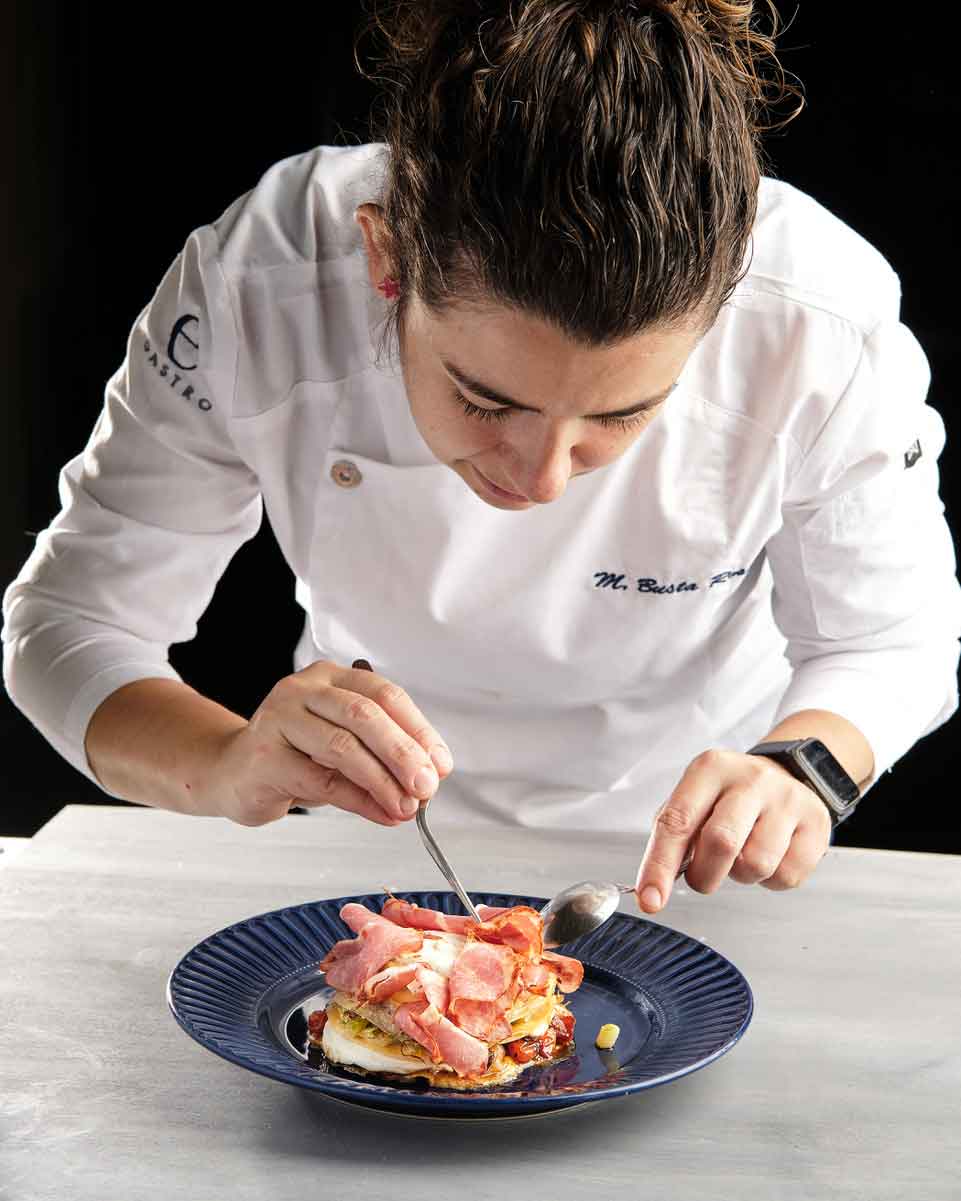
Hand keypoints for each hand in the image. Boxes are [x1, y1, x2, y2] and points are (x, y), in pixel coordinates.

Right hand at [205, 661, 453, 827]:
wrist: (232, 773)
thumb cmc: (295, 756)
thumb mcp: (342, 746)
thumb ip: (381, 754)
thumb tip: (428, 779)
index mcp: (330, 677)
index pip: (384, 694)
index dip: (418, 729)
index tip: (442, 763)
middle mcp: (303, 689)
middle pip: (364, 715)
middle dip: (404, 753)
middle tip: (428, 786)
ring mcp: (278, 719)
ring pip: (343, 747)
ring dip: (383, 781)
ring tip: (407, 806)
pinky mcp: (264, 757)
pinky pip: (321, 781)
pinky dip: (359, 800)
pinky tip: (381, 813)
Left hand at [634, 749, 832, 911]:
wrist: (785, 775)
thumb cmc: (729, 797)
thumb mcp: (695, 800)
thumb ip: (672, 837)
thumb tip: (653, 888)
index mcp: (710, 768)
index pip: (677, 820)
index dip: (659, 864)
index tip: (650, 899)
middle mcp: (750, 778)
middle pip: (721, 842)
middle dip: (704, 876)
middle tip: (703, 877)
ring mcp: (787, 799)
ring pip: (756, 864)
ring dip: (742, 876)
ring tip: (743, 855)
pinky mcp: (817, 823)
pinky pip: (787, 876)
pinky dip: (771, 880)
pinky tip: (771, 855)